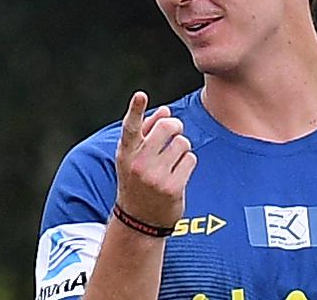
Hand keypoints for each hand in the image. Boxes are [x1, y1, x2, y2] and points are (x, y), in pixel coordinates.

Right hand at [114, 91, 196, 228]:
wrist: (138, 220)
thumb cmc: (137, 180)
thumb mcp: (133, 157)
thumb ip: (146, 130)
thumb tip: (166, 111)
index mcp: (126, 152)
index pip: (131, 127)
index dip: (135, 109)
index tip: (140, 95)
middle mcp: (138, 164)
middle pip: (168, 127)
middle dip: (176, 126)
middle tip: (175, 132)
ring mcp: (155, 177)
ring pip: (183, 143)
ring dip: (182, 148)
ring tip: (173, 160)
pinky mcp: (172, 187)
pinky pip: (191, 159)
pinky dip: (188, 163)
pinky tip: (178, 173)